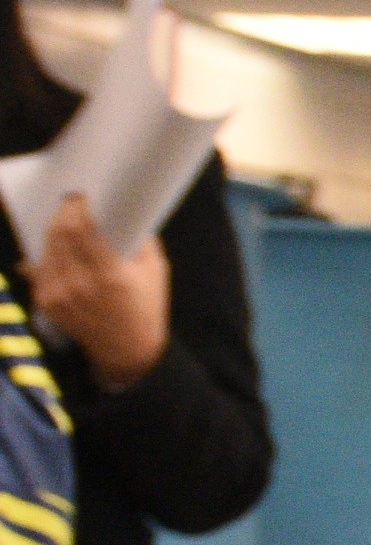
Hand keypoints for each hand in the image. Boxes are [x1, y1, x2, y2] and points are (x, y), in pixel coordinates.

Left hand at [30, 199, 165, 389]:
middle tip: (70, 202)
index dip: (77, 207)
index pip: (81, 229)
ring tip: (65, 220)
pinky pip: (40, 267)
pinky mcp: (46, 302)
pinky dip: (48, 251)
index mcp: (110, 275)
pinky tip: (59, 245)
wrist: (127, 349)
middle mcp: (80, 285)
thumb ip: (141, 239)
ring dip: (54, 229)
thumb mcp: (156, 270)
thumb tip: (123, 210)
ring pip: (46, 247)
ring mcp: (59, 295)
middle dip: (63, 213)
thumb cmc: (147, 306)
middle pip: (59, 234)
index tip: (81, 195)